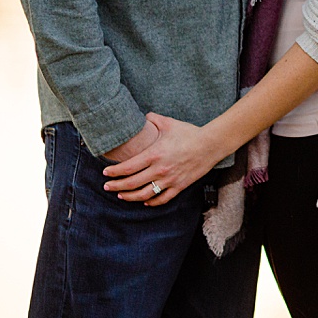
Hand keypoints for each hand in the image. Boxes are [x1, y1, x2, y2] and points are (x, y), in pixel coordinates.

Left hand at [103, 112, 231, 205]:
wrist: (211, 144)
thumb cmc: (189, 132)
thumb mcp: (169, 123)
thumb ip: (153, 119)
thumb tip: (142, 115)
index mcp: (154, 154)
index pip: (128, 167)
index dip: (114, 172)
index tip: (106, 173)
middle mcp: (159, 170)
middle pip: (132, 183)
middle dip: (116, 186)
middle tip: (107, 186)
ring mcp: (169, 180)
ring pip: (144, 194)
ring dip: (130, 197)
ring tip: (121, 195)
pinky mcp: (179, 186)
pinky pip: (162, 199)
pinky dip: (151, 202)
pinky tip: (145, 201)